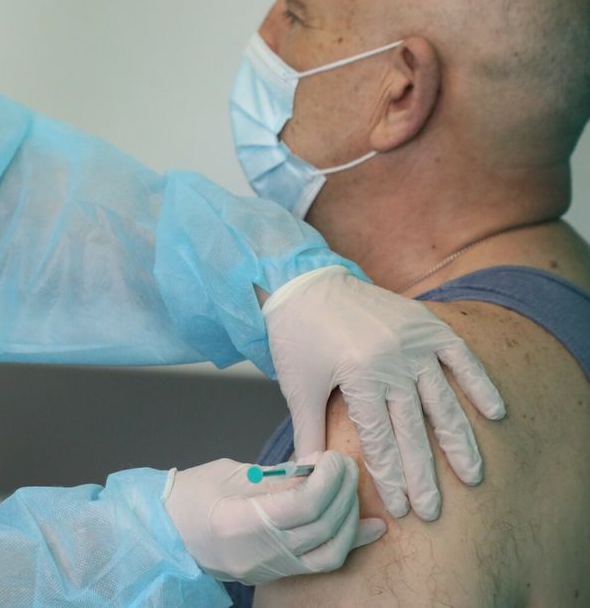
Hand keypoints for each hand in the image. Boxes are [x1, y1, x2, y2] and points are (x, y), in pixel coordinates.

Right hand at [163, 451, 384, 584]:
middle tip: (345, 464)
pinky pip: (322, 562)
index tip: (331, 457)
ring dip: (349, 517)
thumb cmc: (188, 497)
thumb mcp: (230, 475)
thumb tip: (317, 466)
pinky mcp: (276, 573)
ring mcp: (268, 569)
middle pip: (321, 526)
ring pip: (330, 550)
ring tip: (349, 488)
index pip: (302, 505)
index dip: (326, 478)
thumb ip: (278, 476)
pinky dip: (348, 541)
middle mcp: (257, 553)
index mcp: (238, 523)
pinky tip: (370, 525)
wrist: (166, 531)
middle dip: (342, 491)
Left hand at [263, 266, 506, 519]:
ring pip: (442, 401)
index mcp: (360, 376)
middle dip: (424, 474)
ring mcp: (413, 341)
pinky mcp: (425, 324)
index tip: (403, 508)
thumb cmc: (296, 336)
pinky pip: (460, 356)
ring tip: (472, 475)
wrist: (303, 281)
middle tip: (433, 509)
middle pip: (414, 429)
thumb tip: (310, 474)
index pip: (381, 439)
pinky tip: (494, 413)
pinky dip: (478, 383)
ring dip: (458, 440)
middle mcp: (393, 360)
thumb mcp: (298, 386)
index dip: (392, 476)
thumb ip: (308, 432)